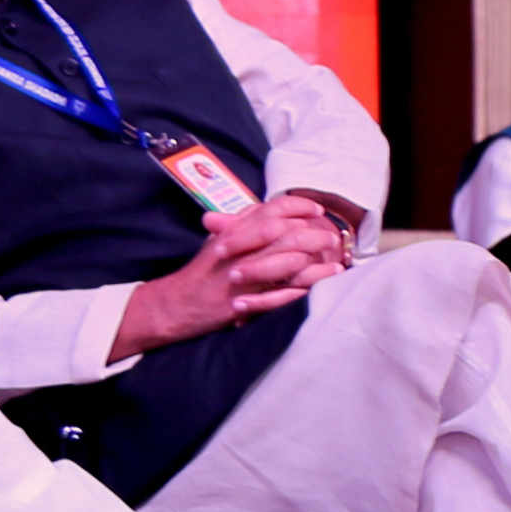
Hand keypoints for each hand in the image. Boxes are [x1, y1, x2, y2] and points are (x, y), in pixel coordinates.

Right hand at [114, 198, 349, 356]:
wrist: (174, 306)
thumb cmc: (200, 274)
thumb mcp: (217, 242)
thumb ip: (240, 224)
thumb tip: (268, 209)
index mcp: (232, 231)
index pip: (270, 210)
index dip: (297, 206)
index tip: (317, 208)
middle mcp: (237, 249)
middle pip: (283, 232)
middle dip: (313, 232)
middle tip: (333, 234)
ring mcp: (241, 276)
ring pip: (285, 259)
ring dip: (315, 257)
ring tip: (337, 258)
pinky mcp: (244, 302)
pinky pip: (281, 291)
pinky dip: (305, 286)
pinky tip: (323, 283)